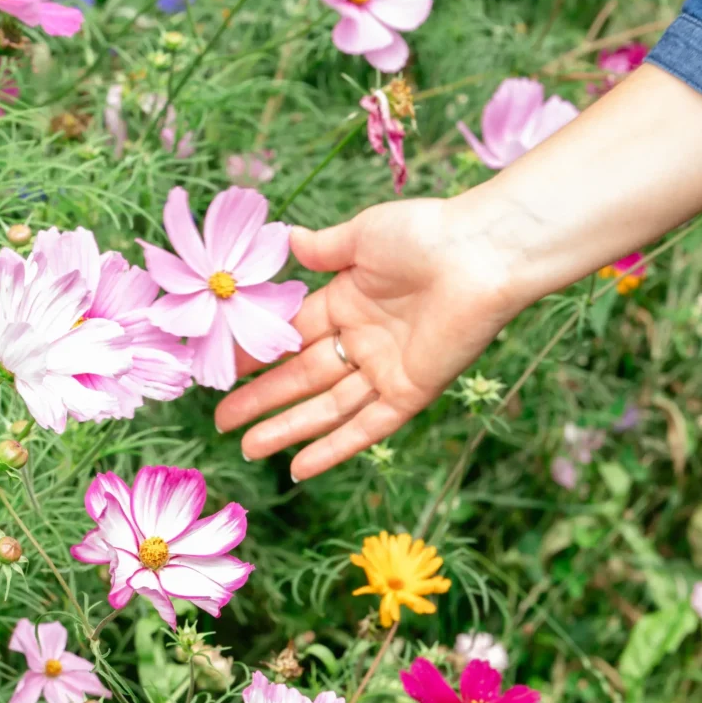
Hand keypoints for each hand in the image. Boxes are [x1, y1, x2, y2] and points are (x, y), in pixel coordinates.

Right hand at [213, 193, 522, 480]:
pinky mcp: (411, 392)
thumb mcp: (362, 235)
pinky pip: (367, 428)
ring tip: (245, 447)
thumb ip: (324, 248)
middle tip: (221, 420)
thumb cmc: (426, 233)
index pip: (291, 335)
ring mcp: (386, 369)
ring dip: (286, 429)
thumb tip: (287, 241)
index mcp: (348, 301)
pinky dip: (335, 448)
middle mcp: (364, 340)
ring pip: (326, 408)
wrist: (482, 253)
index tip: (219, 369)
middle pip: (302, 378)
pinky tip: (300, 468)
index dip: (256, 353)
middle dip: (261, 400)